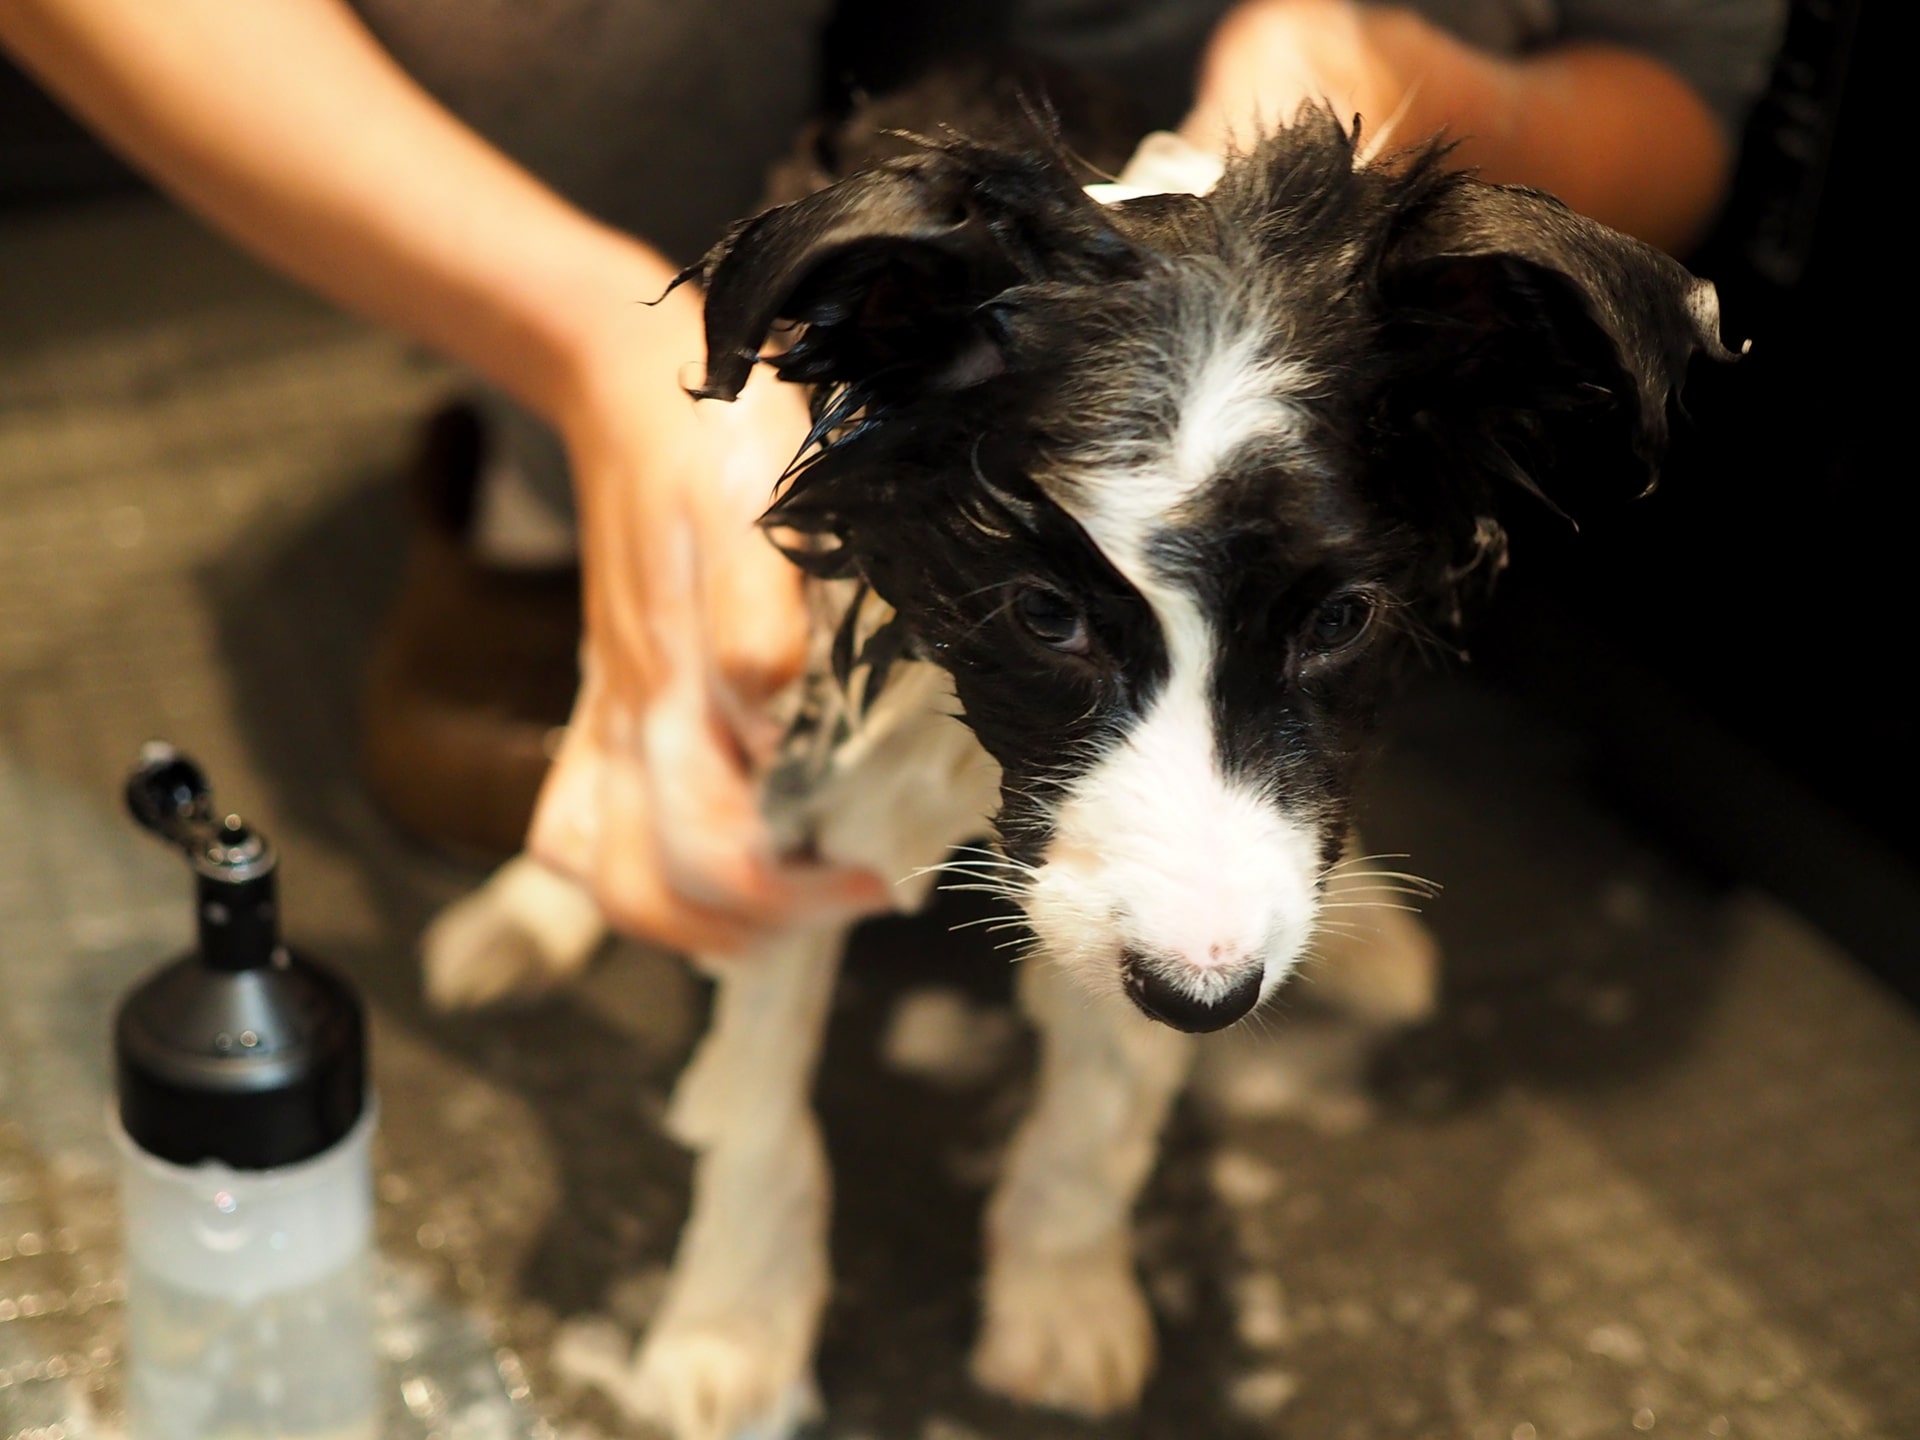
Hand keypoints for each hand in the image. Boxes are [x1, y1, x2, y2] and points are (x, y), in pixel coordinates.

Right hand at [528, 286, 890, 953]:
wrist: (629, 384)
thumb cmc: (713, 438)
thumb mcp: (757, 501)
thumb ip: (760, 613)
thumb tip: (767, 714)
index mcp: (674, 687)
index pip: (716, 856)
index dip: (801, 893)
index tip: (881, 872)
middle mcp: (631, 721)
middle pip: (660, 895)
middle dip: (763, 923)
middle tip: (852, 888)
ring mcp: (607, 719)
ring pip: (616, 880)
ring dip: (702, 919)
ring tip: (793, 896)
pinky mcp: (600, 705)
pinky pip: (576, 826)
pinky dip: (638, 872)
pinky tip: (705, 858)